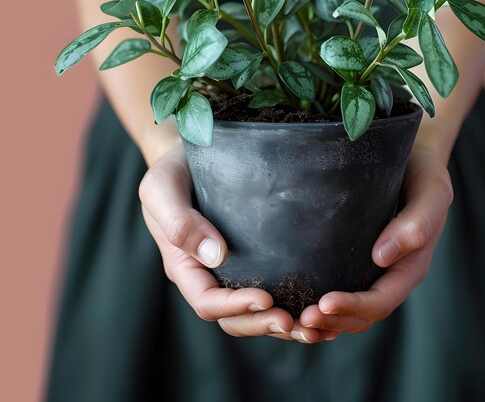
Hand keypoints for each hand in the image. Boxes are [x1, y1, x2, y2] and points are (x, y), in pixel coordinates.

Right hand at [139, 142, 332, 341]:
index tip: (267, 299)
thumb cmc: (172, 171)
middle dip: (265, 324)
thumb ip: (179, 222)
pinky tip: (322, 306)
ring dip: (284, 324)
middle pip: (234, 317)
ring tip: (318, 327)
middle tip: (299, 323)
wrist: (187, 156)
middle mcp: (208, 275)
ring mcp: (231, 269)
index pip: (208, 302)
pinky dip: (294, 304)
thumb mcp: (162, 190)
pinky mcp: (253, 257)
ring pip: (255, 311)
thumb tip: (216, 256)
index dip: (236, 306)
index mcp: (185, 266)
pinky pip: (272, 287)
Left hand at [299, 143, 453, 334]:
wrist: (412, 157)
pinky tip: (295, 307)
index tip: (324, 303)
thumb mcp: (432, 192)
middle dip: (332, 321)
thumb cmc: (423, 172)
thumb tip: (381, 257)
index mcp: (410, 266)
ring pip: (348, 311)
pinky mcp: (353, 257)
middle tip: (298, 320)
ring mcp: (372, 269)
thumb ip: (417, 223)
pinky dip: (320, 308)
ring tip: (293, 320)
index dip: (353, 307)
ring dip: (323, 321)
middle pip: (362, 315)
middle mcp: (390, 273)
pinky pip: (337, 290)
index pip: (381, 301)